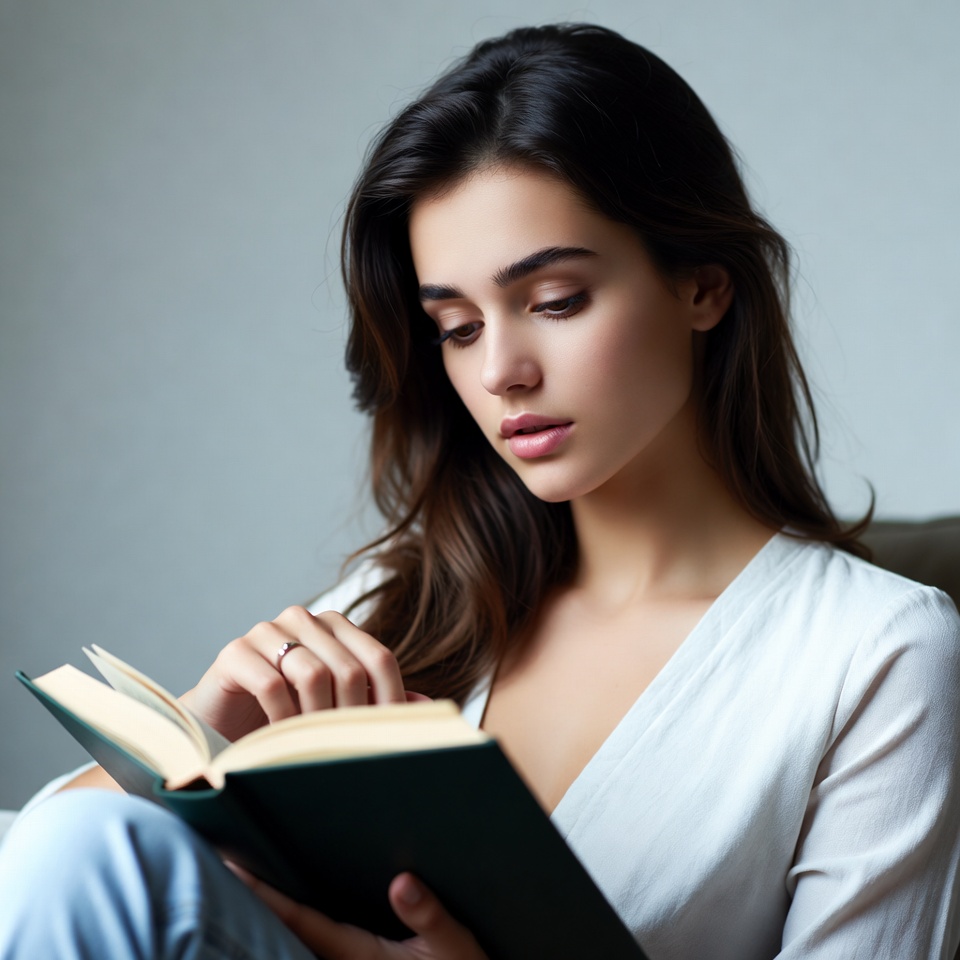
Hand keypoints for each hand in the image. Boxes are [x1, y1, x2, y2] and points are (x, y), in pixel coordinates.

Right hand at [181, 606, 411, 740]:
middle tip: (346, 750)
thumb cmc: (287, 713)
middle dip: (352, 717)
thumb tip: (428, 707)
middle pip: (350, 669)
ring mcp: (267, 631)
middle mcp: (304, 618)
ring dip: (318, 720)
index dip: (391, 700)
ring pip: (314, 674)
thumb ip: (377, 701)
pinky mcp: (235, 652)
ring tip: (314, 746)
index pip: (379, 658)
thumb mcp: (337, 706)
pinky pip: (271, 684)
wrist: (222, 722)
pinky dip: (283, 719)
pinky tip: (282, 740)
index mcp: (336, 624)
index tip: (388, 738)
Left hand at [233, 867, 489, 959]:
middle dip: (259, 897)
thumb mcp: (454, 945)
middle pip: (289, 928)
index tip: (235, 869)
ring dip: (277, 907)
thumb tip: (402, 882)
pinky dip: (298, 918)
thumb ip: (429, 915)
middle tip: (229, 861)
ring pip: (299, 935)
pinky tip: (296, 900)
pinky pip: (317, 939)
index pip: (300, 920)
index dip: (265, 895)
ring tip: (252, 874)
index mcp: (360, 954)